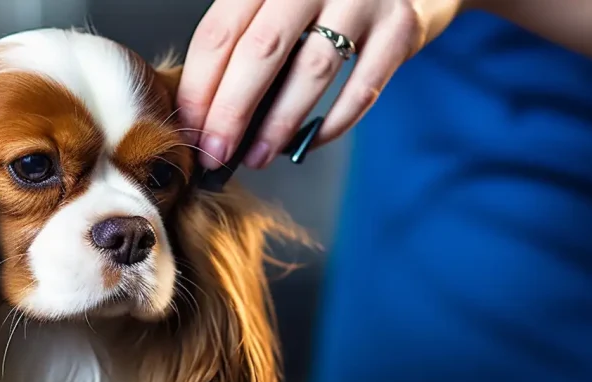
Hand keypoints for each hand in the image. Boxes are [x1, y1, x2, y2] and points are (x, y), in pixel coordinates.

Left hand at [178, 0, 468, 169]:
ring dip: (278, 124)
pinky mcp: (401, 27)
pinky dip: (332, 124)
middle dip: (231, 112)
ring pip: (311, 70)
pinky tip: (308, 143)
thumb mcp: (275, 3)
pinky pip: (362, 88)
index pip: (220, 31)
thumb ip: (244, 41)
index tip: (190, 130)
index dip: (200, 86)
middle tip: (215, 154)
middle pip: (260, 50)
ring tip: (256, 157)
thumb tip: (206, 114)